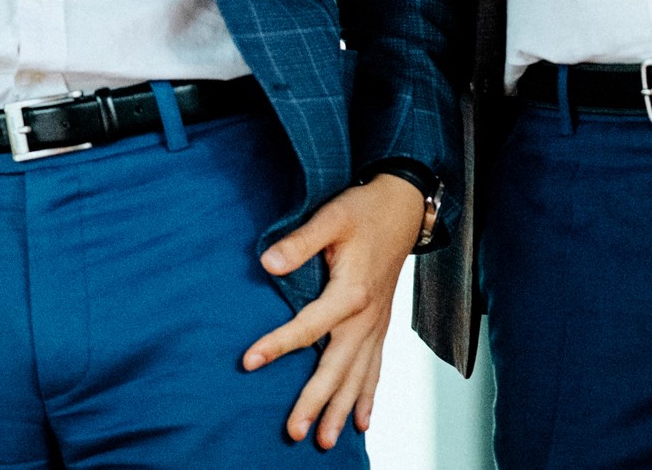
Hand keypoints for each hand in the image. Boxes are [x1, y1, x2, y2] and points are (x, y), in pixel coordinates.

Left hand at [245, 176, 425, 449]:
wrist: (402, 208)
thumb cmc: (365, 211)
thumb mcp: (330, 218)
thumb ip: (299, 243)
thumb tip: (266, 263)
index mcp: (351, 292)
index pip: (307, 327)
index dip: (276, 345)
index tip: (248, 363)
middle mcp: (366, 317)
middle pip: (337, 368)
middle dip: (316, 402)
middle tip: (295, 432)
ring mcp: (376, 325)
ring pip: (358, 377)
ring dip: (342, 410)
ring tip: (327, 441)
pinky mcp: (380, 326)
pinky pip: (376, 369)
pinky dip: (368, 397)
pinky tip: (362, 422)